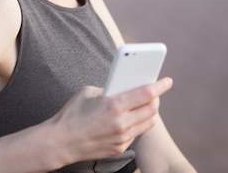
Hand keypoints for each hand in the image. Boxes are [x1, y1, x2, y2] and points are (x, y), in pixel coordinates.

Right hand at [49, 77, 172, 164]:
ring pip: (147, 123)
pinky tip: (132, 118)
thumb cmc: (72, 113)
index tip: (168, 80)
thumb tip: (122, 88)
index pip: (146, 93)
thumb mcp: (89, 92)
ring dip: (149, 112)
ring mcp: (121, 137)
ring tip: (146, 104)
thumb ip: (109, 90)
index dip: (160, 85)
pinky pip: (136, 134)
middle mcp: (121, 122)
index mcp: (114, 104)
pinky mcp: (119, 148)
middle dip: (156, 99)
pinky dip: (137, 124)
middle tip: (155, 92)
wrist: (60, 142)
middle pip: (152, 109)